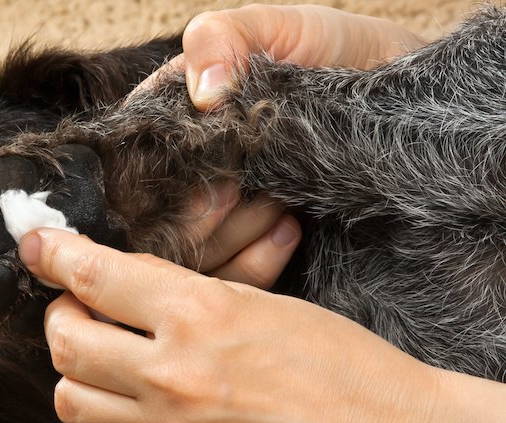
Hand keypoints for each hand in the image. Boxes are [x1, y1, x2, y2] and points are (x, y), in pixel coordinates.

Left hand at [18, 228, 505, 422]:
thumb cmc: (340, 364)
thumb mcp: (262, 303)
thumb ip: (181, 296)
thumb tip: (116, 285)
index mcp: (199, 314)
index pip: (95, 274)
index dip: (54, 255)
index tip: (37, 247)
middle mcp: (174, 376)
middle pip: (64, 342)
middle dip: (62, 320)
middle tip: (81, 314)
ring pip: (71, 402)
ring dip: (80, 378)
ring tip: (110, 370)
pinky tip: (143, 422)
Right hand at [130, 3, 422, 285]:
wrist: (399, 102)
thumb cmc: (334, 57)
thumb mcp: (282, 29)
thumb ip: (227, 37)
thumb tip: (204, 90)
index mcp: (170, 126)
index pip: (132, 169)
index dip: (161, 182)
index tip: (212, 173)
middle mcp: (183, 179)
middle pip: (153, 225)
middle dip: (202, 212)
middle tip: (243, 187)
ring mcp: (216, 222)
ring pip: (191, 259)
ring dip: (236, 234)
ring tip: (281, 201)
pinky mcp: (248, 254)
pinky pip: (231, 283)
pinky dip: (259, 261)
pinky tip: (291, 228)